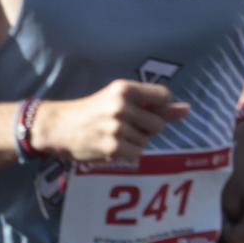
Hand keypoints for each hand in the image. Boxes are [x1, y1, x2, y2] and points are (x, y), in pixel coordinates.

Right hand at [34, 80, 188, 163]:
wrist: (56, 127)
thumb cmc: (91, 112)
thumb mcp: (119, 101)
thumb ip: (155, 106)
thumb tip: (187, 110)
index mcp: (123, 89)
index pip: (164, 96)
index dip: (157, 107)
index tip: (139, 110)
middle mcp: (121, 105)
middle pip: (158, 123)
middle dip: (144, 128)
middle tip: (119, 125)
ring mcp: (117, 127)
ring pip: (146, 140)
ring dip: (134, 142)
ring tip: (111, 135)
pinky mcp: (113, 147)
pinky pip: (138, 153)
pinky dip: (127, 153)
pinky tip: (111, 147)